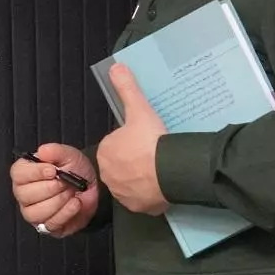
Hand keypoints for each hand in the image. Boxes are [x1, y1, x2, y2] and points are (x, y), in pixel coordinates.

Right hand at [10, 144, 101, 237]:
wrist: (93, 187)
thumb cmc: (75, 169)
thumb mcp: (68, 154)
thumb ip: (55, 151)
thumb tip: (42, 151)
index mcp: (24, 174)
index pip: (18, 175)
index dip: (35, 173)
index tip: (52, 171)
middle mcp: (24, 194)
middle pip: (25, 195)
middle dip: (50, 188)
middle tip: (66, 182)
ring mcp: (33, 213)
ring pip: (35, 213)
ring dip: (58, 201)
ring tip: (71, 192)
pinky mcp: (47, 227)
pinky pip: (50, 224)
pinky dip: (65, 213)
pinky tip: (76, 203)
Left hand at [95, 64, 169, 214]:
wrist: (168, 170)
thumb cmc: (151, 140)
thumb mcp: (139, 109)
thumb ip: (127, 88)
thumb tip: (116, 67)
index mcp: (105, 153)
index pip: (116, 146)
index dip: (131, 141)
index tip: (145, 139)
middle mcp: (108, 176)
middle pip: (123, 165)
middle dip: (136, 161)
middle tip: (154, 153)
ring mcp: (123, 194)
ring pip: (133, 183)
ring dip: (143, 178)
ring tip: (160, 168)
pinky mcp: (139, 208)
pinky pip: (144, 200)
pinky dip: (152, 194)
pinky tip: (162, 184)